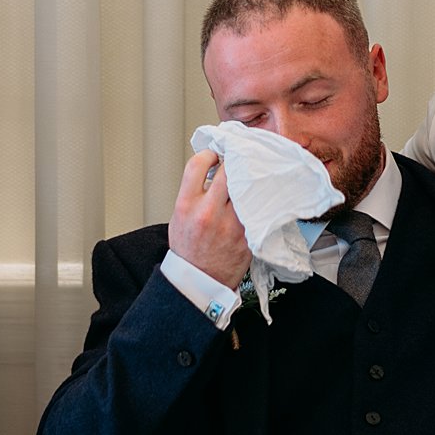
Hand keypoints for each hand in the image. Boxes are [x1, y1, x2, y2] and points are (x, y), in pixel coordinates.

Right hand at [168, 150, 250, 288]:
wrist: (199, 281)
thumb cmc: (189, 249)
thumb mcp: (178, 216)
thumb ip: (193, 191)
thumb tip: (212, 168)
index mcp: (187, 205)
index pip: (198, 165)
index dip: (209, 154)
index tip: (214, 155)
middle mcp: (208, 212)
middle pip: (227, 170)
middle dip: (232, 161)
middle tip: (236, 161)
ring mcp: (230, 224)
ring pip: (246, 186)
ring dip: (247, 178)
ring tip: (247, 176)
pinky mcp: (248, 234)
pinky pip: (256, 206)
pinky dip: (256, 197)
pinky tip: (255, 195)